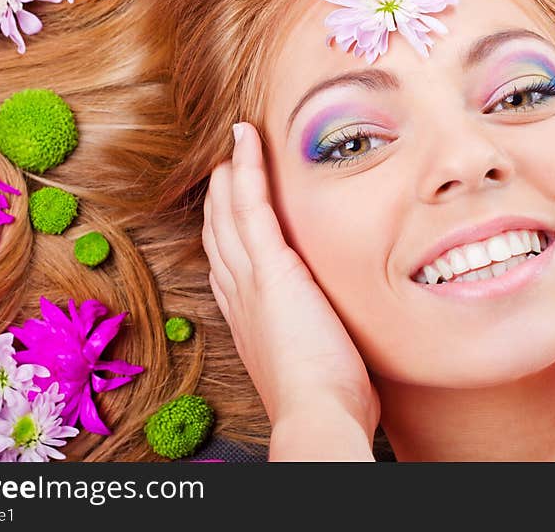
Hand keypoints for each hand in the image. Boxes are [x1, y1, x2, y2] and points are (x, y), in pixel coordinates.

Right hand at [202, 122, 379, 456]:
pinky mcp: (271, 266)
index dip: (227, 233)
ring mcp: (251, 277)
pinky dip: (245, 166)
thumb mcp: (313, 362)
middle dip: (219, 198)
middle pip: (219, 233)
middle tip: (225, 165)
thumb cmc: (327, 400)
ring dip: (229, 174)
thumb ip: (314, 336)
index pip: (229, 263)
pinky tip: (245, 137)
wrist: (318, 415)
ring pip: (228, 212)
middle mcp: (240, 294)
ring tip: (235, 144)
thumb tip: (335, 332)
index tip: (233, 209)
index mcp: (249, 317)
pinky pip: (251, 203)